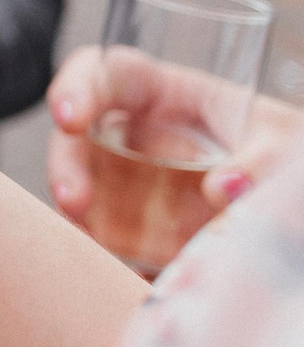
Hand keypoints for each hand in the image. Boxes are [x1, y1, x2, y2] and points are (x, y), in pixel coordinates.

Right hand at [47, 47, 294, 241]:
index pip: (109, 74)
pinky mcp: (140, 227)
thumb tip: (223, 191)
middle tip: (74, 202)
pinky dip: (109, 255)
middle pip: (78, 138)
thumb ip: (259, 162)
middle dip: (66, 167)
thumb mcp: (286, 144)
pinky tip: (130, 272)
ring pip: (83, 189)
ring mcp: (132, 182)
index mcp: (168, 95)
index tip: (70, 119)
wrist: (299, 206)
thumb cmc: (291, 153)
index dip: (77, 87)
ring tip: (96, 244)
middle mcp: (138, 135)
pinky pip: (110, 237)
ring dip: (79, 216)